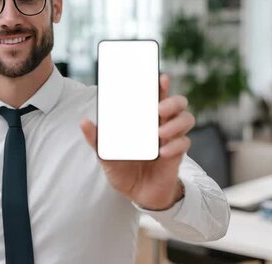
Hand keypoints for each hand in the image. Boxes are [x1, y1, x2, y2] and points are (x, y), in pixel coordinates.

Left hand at [81, 74, 195, 209]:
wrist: (139, 194)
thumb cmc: (124, 170)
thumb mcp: (106, 155)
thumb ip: (97, 139)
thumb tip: (84, 122)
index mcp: (146, 120)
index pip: (157, 96)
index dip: (161, 85)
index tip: (161, 77)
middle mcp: (161, 124)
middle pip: (179, 103)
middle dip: (172, 101)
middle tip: (159, 109)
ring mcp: (171, 138)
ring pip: (187, 119)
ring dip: (175, 123)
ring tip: (159, 133)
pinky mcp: (177, 154)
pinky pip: (184, 143)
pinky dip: (175, 146)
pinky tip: (162, 152)